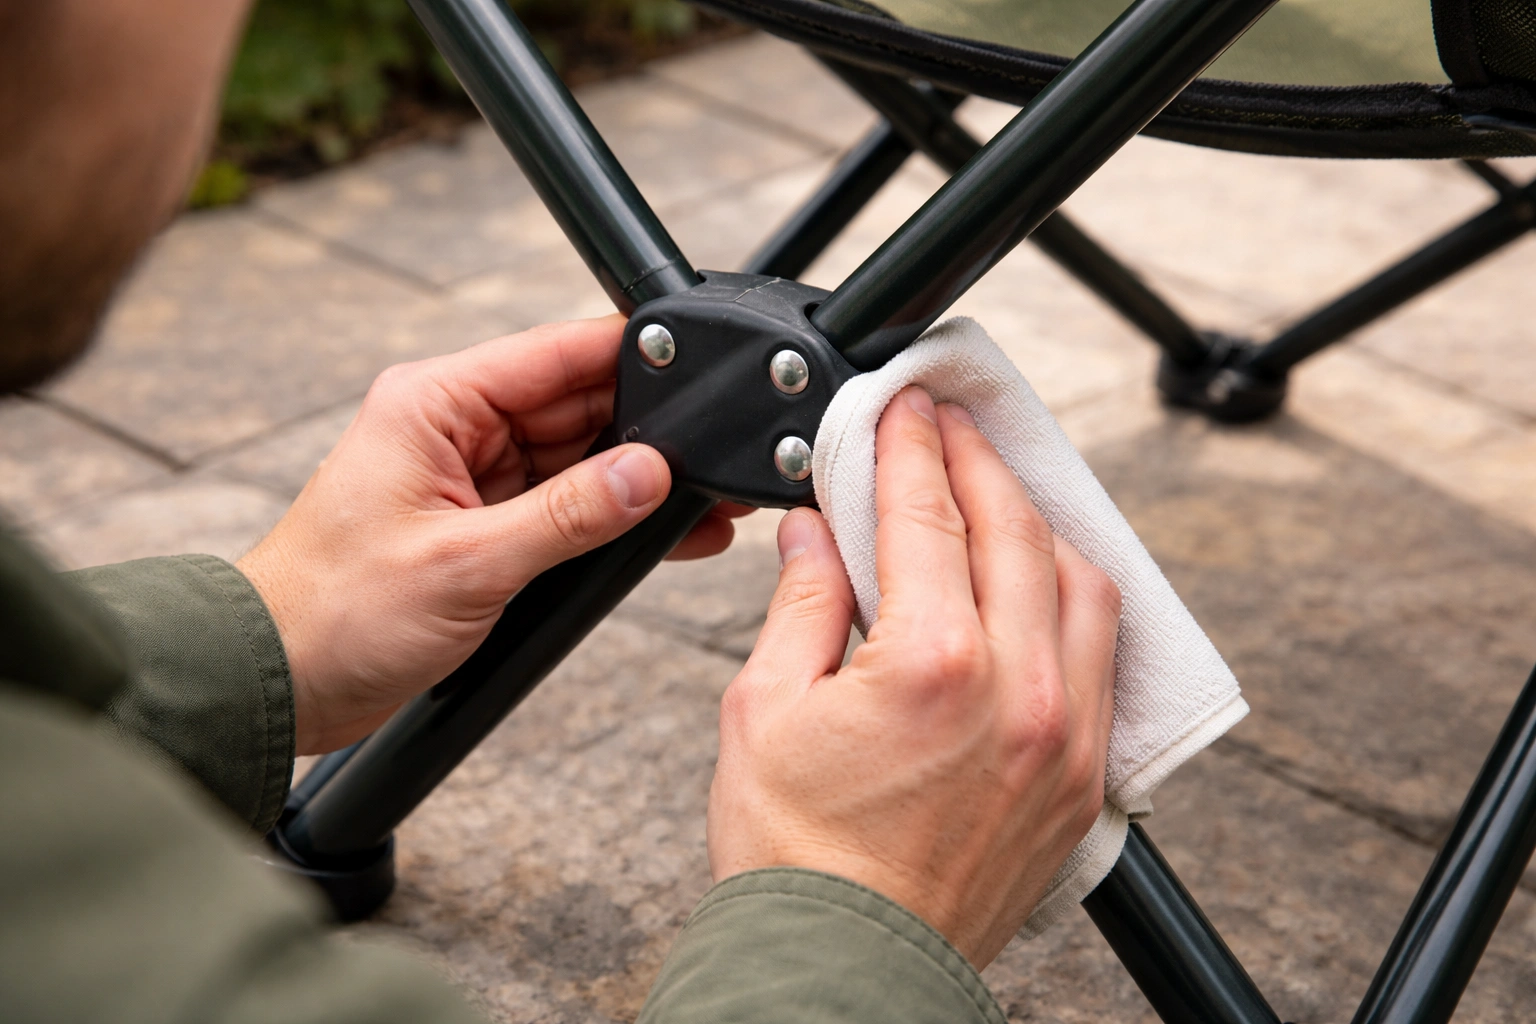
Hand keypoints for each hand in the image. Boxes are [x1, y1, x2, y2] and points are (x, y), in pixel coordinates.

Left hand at [238, 314, 751, 754]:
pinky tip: (665, 532)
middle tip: (716, 457)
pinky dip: (609, 519)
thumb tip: (648, 474)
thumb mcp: (466, 563)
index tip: (700, 370)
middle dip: (648, 430)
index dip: (631, 356)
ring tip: (704, 503)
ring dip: (634, 481)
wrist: (278, 681)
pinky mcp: (481, 523)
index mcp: (434, 404)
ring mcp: (470, 475)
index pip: (554, 353)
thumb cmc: (334, 614)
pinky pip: (564, 506)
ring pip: (578, 457)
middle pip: (578, 404)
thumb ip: (568, 514)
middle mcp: (454, 427)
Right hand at [707, 386, 1119, 967]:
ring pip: (1080, 584)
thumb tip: (814, 531)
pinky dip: (1074, 598)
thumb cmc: (793, 855)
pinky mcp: (1080, 778)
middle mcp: (1019, 690)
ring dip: (1039, 523)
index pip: (927, 513)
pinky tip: (1042, 581)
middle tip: (949, 424)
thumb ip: (801, 603)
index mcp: (933, 663)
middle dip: (979, 461)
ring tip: (998, 493)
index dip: (910, 446)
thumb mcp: (764, 709)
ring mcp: (1063, 736)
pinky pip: (1100, 656)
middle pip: (1013, 530)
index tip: (903, 407)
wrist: (843, 966)